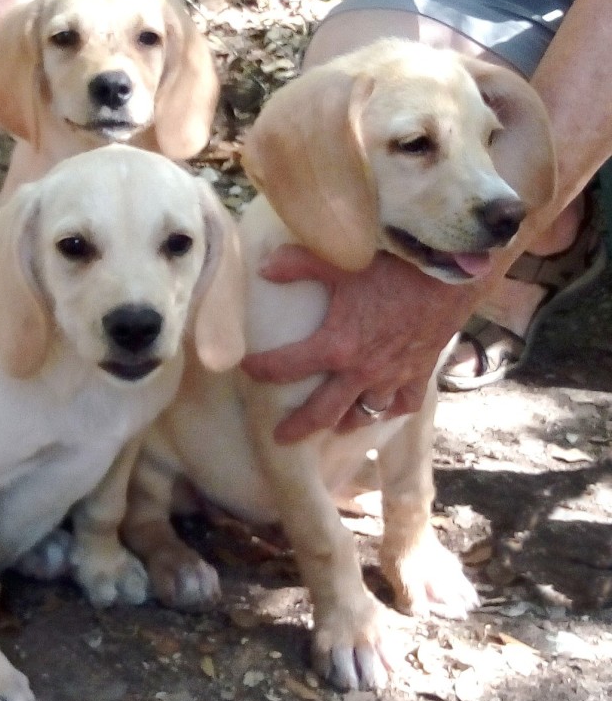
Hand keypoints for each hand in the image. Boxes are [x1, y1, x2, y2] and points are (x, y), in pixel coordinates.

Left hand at [241, 246, 477, 443]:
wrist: (453, 274)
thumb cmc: (396, 266)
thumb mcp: (342, 262)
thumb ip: (299, 264)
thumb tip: (263, 267)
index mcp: (336, 346)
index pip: (285, 367)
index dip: (261, 369)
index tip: (246, 369)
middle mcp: (362, 371)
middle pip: (323, 411)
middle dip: (298, 427)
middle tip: (280, 438)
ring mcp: (393, 377)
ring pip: (364, 414)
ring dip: (345, 422)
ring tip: (333, 426)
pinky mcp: (420, 375)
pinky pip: (404, 405)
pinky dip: (391, 410)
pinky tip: (383, 408)